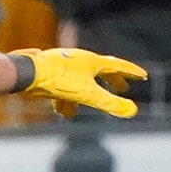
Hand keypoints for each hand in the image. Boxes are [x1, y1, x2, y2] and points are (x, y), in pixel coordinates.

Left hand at [11, 47, 146, 118]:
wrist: (28, 73)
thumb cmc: (58, 81)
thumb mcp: (87, 94)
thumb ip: (109, 103)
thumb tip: (133, 111)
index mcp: (92, 61)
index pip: (118, 66)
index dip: (131, 72)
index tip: (142, 76)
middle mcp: (79, 60)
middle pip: (100, 71)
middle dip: (111, 81)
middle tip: (122, 88)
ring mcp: (63, 64)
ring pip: (80, 80)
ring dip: (86, 94)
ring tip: (88, 107)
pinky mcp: (50, 72)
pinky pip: (63, 86)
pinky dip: (67, 99)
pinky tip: (63, 112)